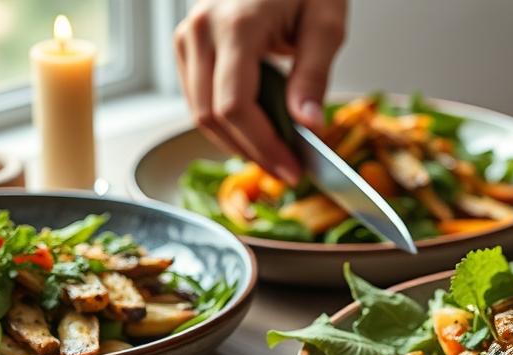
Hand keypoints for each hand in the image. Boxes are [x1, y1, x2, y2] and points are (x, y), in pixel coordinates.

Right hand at [174, 0, 347, 182]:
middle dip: (250, 152)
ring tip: (275, 156)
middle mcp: (202, 30)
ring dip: (236, 142)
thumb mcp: (325, 24)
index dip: (262, 146)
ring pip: (199, 112)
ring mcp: (188, 36)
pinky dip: (226, 122)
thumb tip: (309, 125)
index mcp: (236, 25)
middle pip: (212, 115)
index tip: (291, 169)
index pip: (234, 105)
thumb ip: (314, 77)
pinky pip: (199, 97)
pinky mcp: (188, 44)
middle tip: (286, 171)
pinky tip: (257, 132)